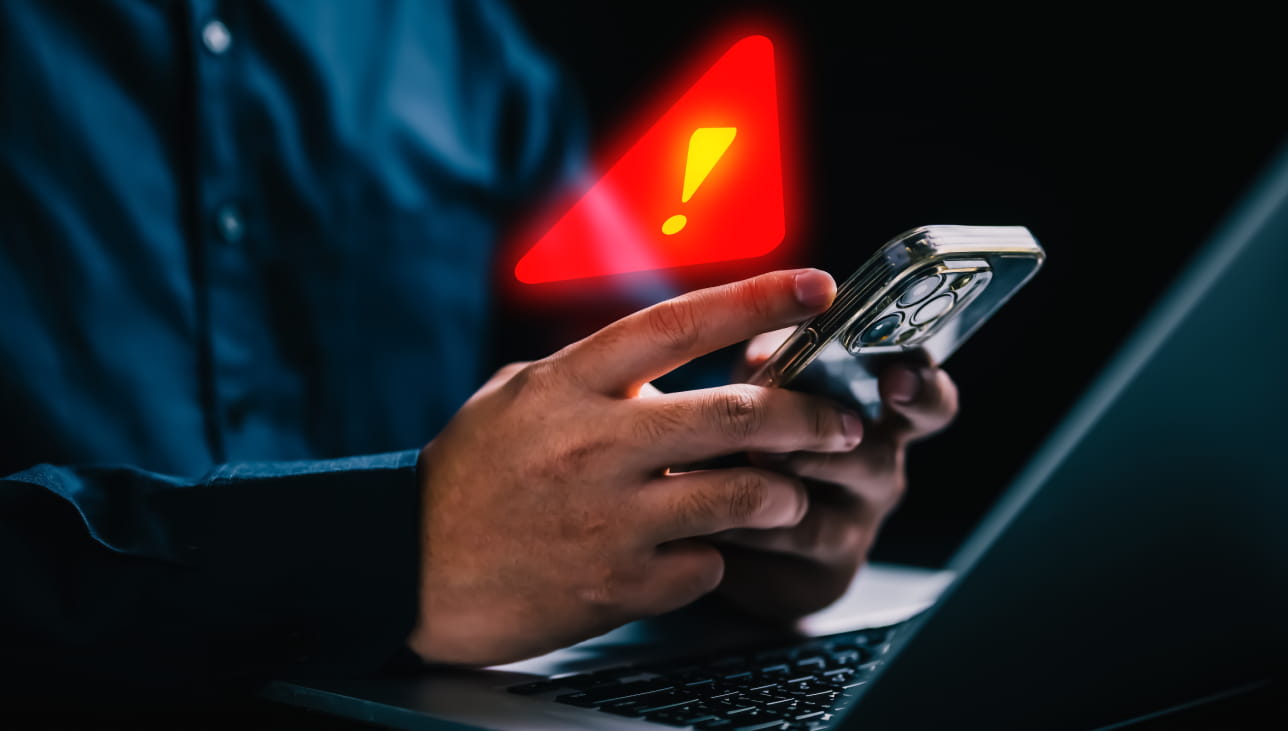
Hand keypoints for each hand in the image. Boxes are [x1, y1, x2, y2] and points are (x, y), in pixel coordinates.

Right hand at [407, 270, 868, 665]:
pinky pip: (706, 565)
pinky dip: (715, 557)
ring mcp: (610, 519)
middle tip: (843, 423)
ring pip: (741, 496)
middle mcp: (596, 444)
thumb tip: (663, 364)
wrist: (408, 568)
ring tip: (787, 495)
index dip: (758, 300)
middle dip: (809, 417)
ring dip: (782, 495)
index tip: (818, 287)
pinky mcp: (619, 585)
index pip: (680, 324)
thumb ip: (590, 375)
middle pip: (736, 415)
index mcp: (571, 383)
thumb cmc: (467, 476)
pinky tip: (698, 552)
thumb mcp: (514, 398)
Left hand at [708, 330, 958, 620]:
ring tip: (726, 466)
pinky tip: (701, 509)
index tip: (896, 379)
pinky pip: (777, 553)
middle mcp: (877, 473)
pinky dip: (736, 526)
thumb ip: (770, 366)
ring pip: (818, 515)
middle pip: (872, 459)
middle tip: (771, 433)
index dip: (920, 388)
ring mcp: (854, 530)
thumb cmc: (761, 440)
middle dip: (819, 443)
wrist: (738, 534)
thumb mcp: (767, 392)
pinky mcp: (820, 576)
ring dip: (769, 489)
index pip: (928, 402)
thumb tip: (762, 354)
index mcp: (878, 419)